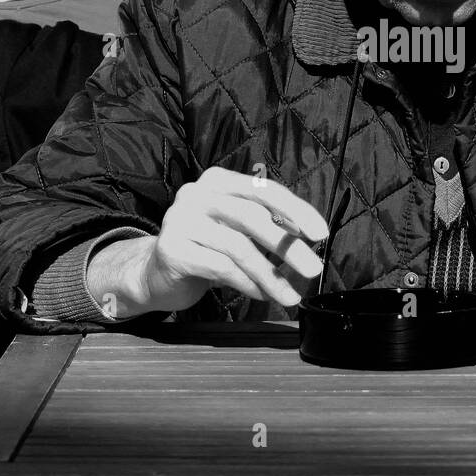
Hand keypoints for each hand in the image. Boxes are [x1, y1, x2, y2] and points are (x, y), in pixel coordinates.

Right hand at [89, 168, 328, 317]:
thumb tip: (309, 244)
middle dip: (287, 246)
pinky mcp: (172, 249)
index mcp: (218, 180)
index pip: (264, 190)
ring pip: (238, 247)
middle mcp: (196, 193)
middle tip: (313, 270)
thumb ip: (268, 227)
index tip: (321, 234)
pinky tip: (261, 294)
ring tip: (288, 296)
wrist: (154, 273)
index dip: (296, 210)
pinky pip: (220, 268)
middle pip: (252, 216)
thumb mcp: (237, 230)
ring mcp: (180, 220)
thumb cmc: (206, 248)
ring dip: (269, 275)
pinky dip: (247, 284)